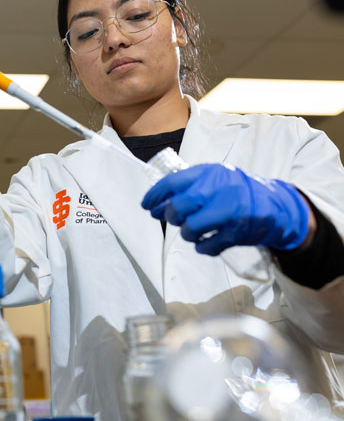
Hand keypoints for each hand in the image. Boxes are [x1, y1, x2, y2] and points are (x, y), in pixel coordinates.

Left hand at [141, 163, 309, 255]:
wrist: (275, 206)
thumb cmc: (236, 192)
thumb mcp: (215, 178)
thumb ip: (192, 185)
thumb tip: (158, 201)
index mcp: (210, 173)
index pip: (172, 182)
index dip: (155, 196)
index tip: (146, 205)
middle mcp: (219, 189)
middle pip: (178, 207)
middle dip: (169, 217)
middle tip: (171, 220)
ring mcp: (230, 211)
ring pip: (191, 228)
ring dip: (187, 234)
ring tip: (192, 231)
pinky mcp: (238, 232)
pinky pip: (208, 245)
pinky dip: (202, 247)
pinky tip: (204, 243)